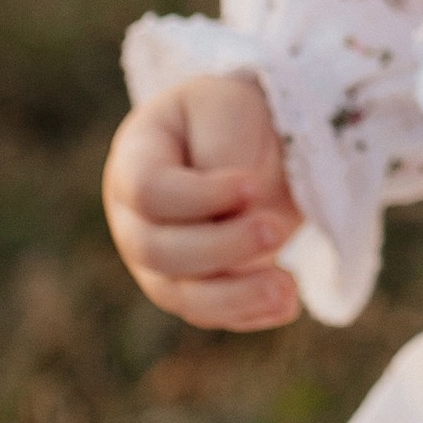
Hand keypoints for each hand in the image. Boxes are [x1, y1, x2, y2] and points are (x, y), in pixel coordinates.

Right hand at [103, 71, 300, 327]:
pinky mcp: (192, 289)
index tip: (252, 184)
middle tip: (275, 229)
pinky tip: (289, 302)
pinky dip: (250, 313)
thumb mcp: (229, 109)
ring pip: (182, 296)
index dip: (199, 196)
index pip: (148, 191)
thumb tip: (233, 216)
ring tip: (287, 288)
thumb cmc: (233, 118)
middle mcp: (135, 218)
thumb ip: (222, 153)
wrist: (251, 141)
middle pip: (157, 251)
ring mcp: (159, 261)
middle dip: (220, 247)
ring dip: (235, 296)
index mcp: (134, 160)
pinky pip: (213, 314)